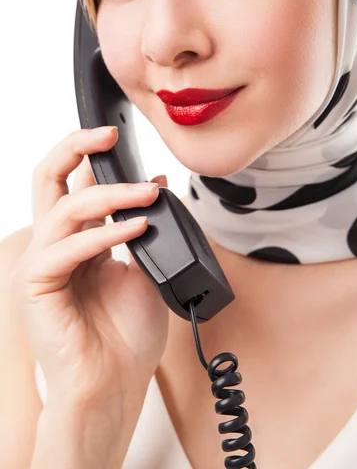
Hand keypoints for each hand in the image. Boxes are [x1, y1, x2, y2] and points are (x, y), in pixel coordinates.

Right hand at [10, 127, 168, 410]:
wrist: (115, 387)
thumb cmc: (126, 336)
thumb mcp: (145, 269)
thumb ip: (145, 227)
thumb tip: (156, 183)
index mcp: (78, 240)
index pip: (75, 182)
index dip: (96, 156)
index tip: (123, 137)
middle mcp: (56, 245)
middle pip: (48, 177)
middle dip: (74, 146)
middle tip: (108, 132)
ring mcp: (42, 264)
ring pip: (63, 207)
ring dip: (108, 194)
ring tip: (148, 193)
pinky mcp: (36, 286)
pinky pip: (66, 248)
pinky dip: (102, 233)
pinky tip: (135, 227)